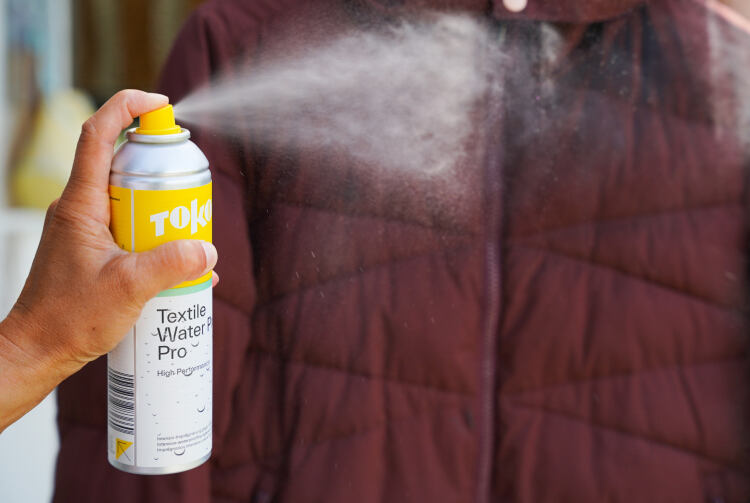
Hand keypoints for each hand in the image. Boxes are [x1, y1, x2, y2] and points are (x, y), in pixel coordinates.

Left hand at [0, 90, 217, 430]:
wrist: (38, 350)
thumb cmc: (69, 319)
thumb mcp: (129, 288)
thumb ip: (172, 265)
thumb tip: (208, 249)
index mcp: (81, 203)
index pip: (99, 134)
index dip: (129, 108)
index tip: (163, 106)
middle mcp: (81, 208)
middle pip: (124, 164)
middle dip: (162, 171)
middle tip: (191, 192)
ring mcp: (87, 229)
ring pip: (131, 198)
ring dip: (163, 210)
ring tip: (189, 236)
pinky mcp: (95, 249)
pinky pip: (130, 226)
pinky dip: (156, 236)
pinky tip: (179, 266)